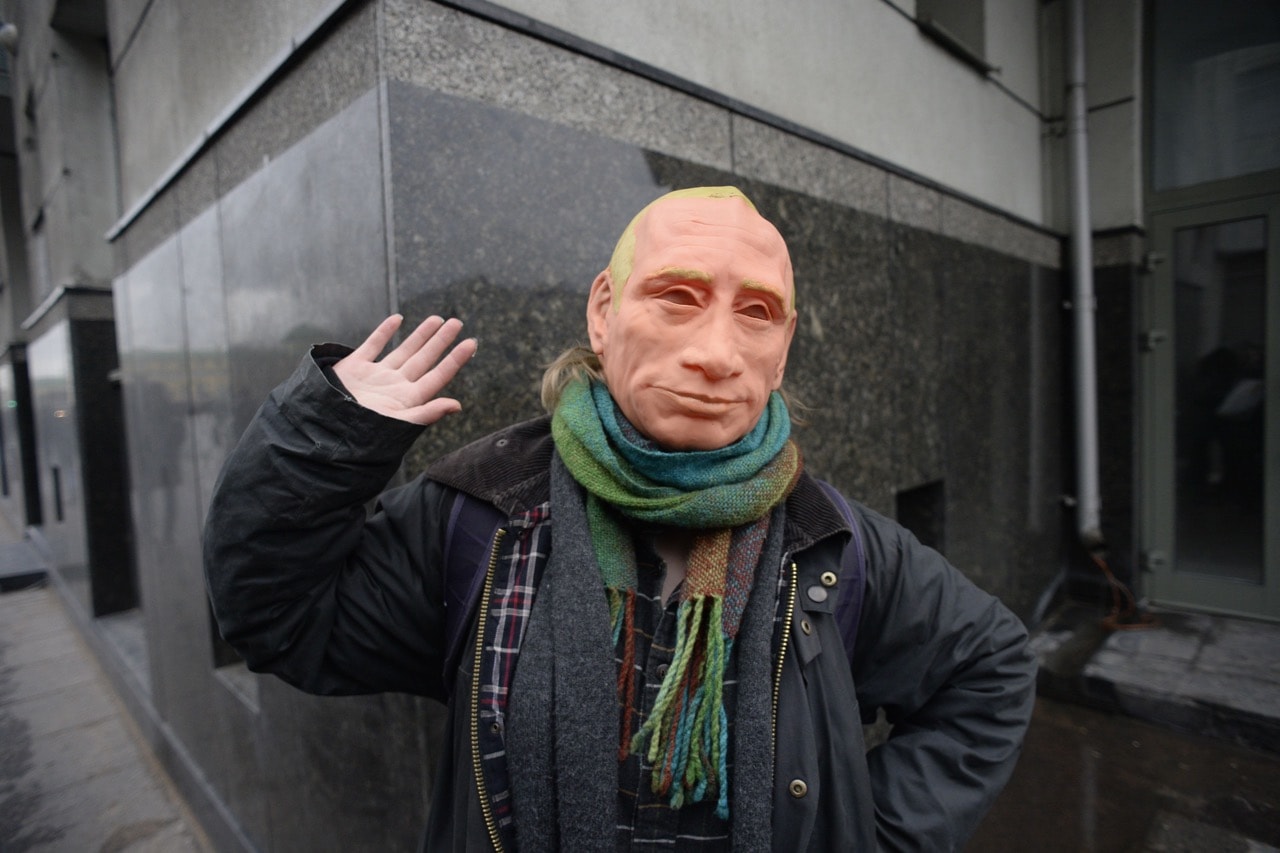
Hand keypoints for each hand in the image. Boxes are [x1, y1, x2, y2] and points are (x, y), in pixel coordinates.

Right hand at [331, 314, 477, 424]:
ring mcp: (375, 376)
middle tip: (457, 322)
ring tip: (438, 319)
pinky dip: (384, 332)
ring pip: (403, 350)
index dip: (455, 359)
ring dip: (420, 335)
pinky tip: (398, 320)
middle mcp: (395, 385)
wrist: (323, 429)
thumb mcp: (397, 423)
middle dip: (441, 341)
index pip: (438, 376)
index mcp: (408, 399)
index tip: (472, 342)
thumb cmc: (361, 432)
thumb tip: (458, 405)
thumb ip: (427, 413)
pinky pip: (372, 345)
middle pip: (424, 359)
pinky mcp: (354, 367)